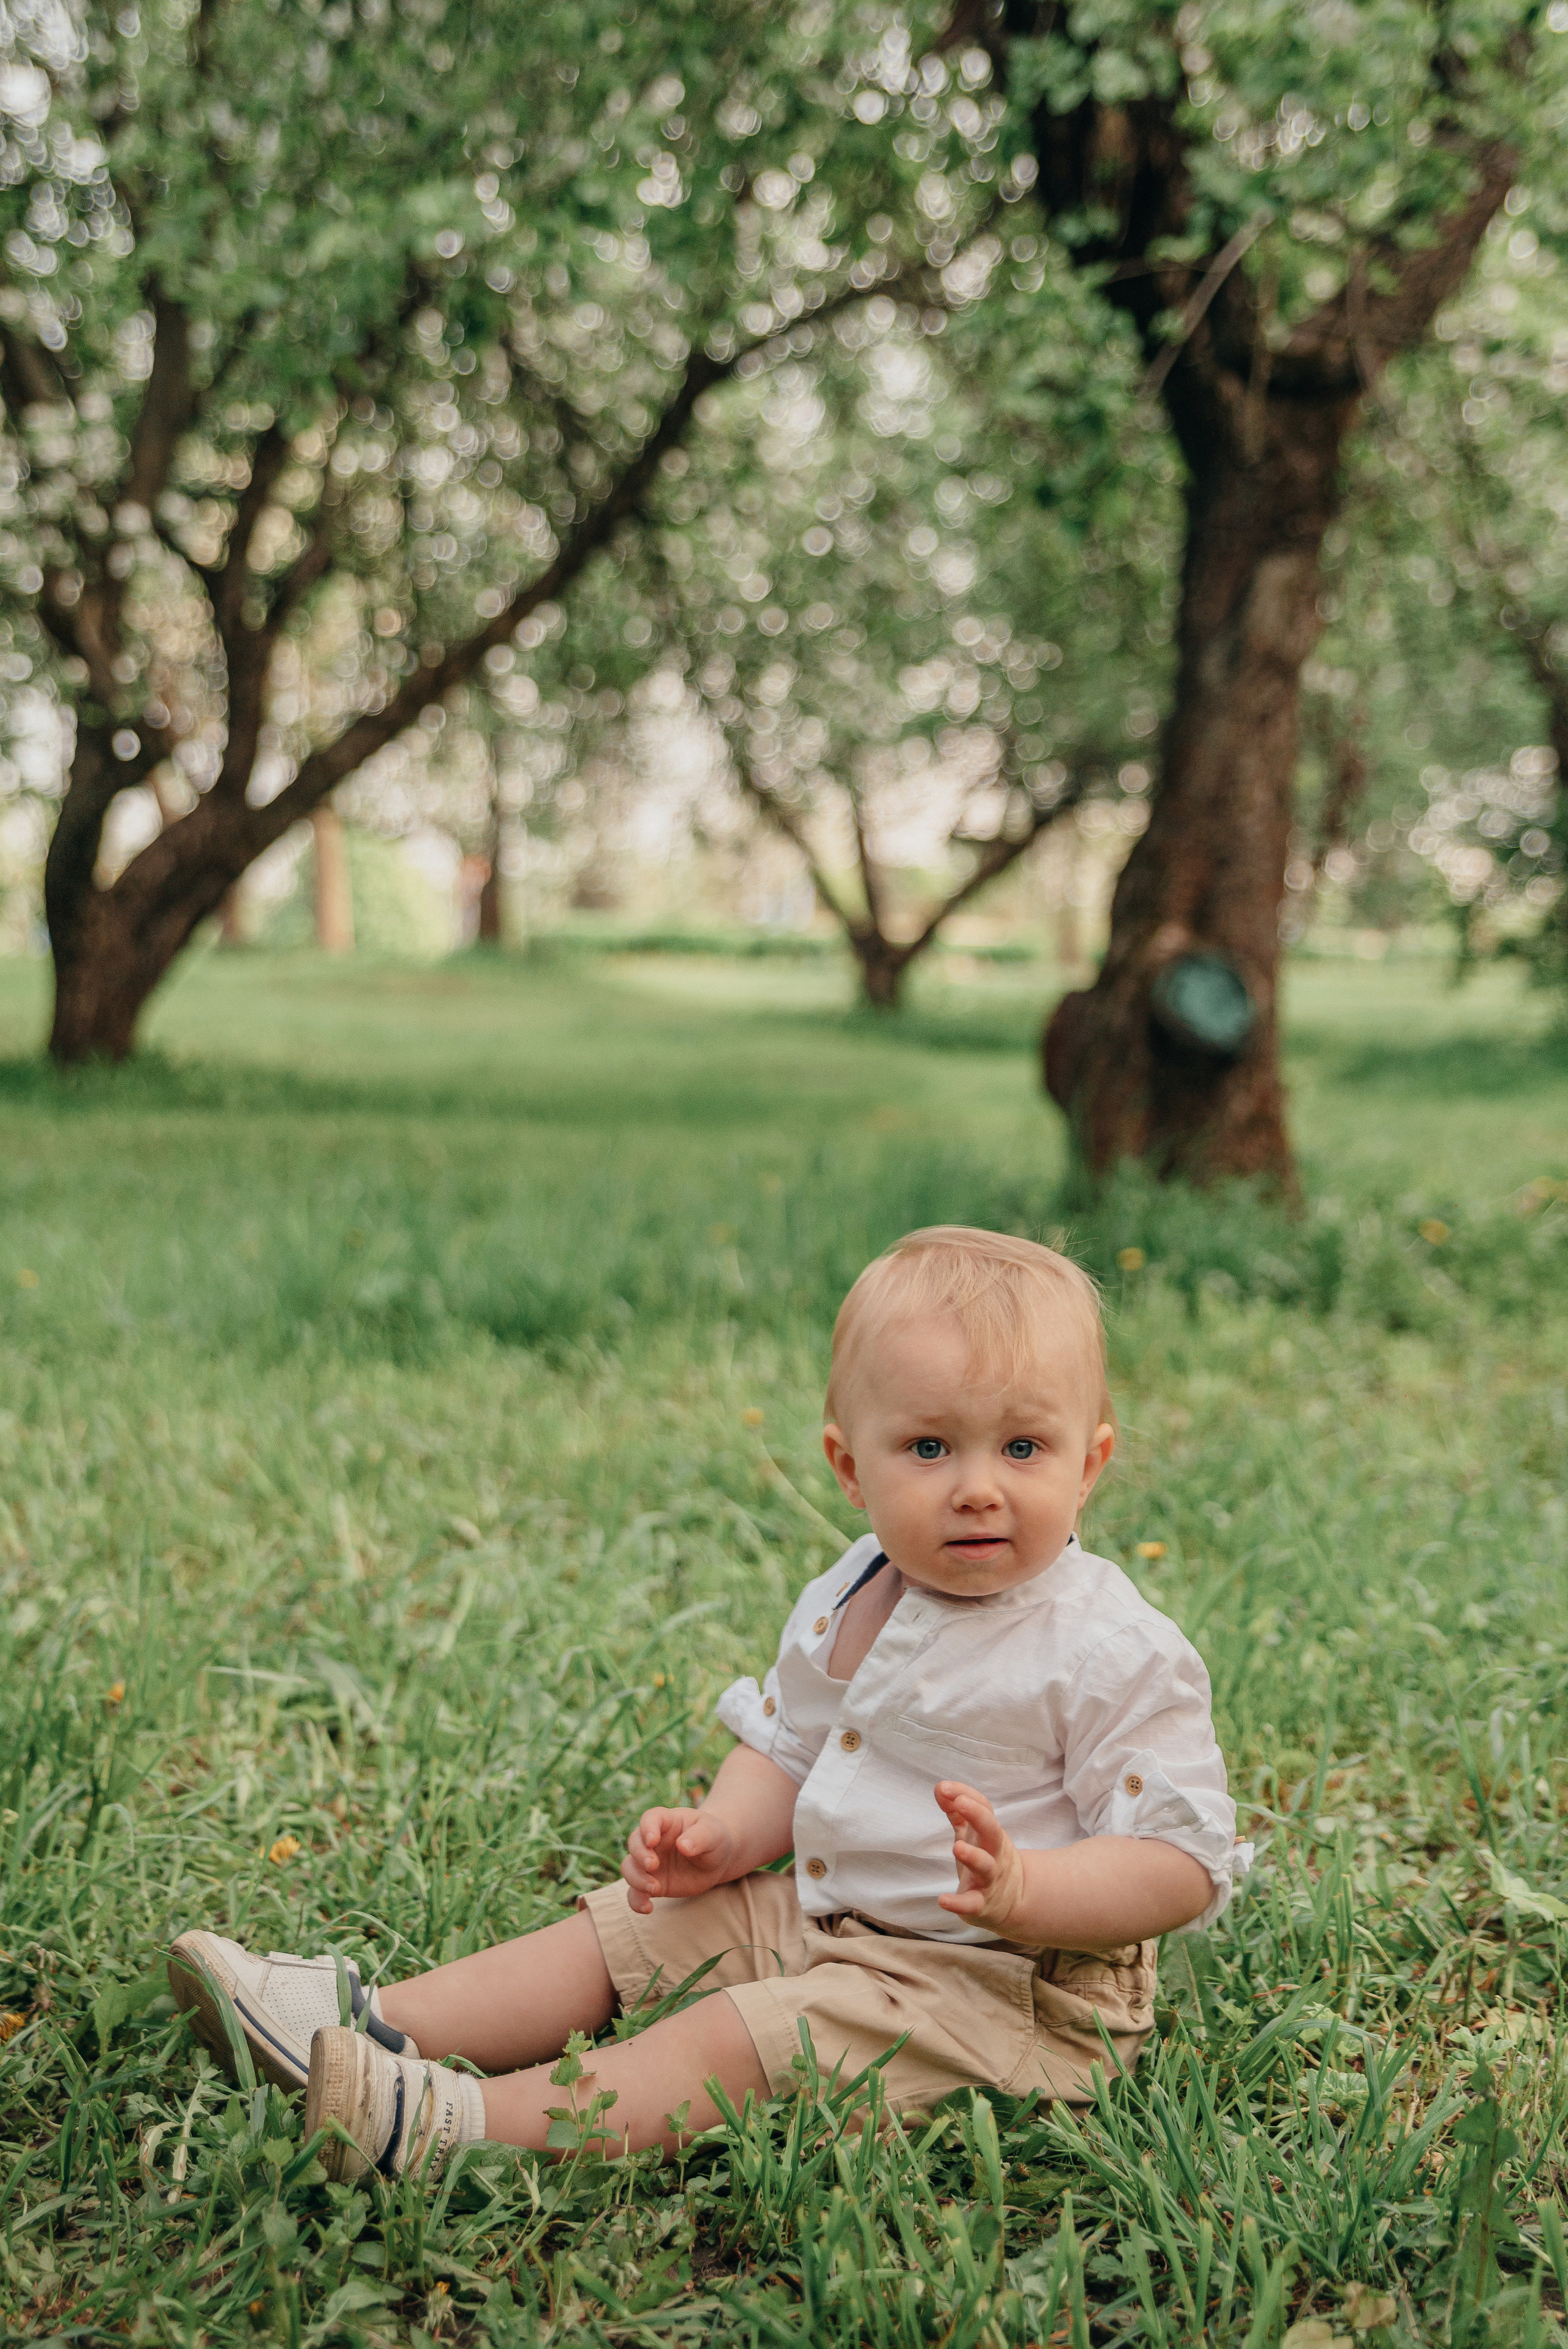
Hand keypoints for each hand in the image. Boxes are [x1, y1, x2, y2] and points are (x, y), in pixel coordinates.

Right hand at [622, 1806, 739, 1913]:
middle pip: (634, 1842)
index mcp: (668, 1821)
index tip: (652, 1841)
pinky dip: (636, 1901)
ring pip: (629, 1867)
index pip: (650, 1818)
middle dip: (640, 1855)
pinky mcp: (652, 1883)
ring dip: (636, 1878)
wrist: (717, 1861)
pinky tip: (648, 1908)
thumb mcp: (713, 1834)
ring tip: (655, 1889)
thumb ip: (699, 1837)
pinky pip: (635, 1893)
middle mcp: (654, 1841)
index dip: (647, 1828)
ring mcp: (650, 1863)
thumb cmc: (714, 1840)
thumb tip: (682, 1846)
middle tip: (654, 1866)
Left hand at [935, 1781, 1025, 1934]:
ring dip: (973, 1856)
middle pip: (992, 1831)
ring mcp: (990, 1880)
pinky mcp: (981, 1905)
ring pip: (986, 1866)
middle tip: (960, 1802)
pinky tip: (943, 1900)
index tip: (945, 1787)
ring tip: (957, 1847)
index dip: (966, 1795)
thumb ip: (957, 1812)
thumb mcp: (973, 1834)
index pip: (984, 1808)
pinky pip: (972, 1904)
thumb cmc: (987, 1859)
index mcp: (991, 1834)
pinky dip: (958, 1903)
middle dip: (978, 1815)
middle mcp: (994, 1854)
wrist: (1015, 1901)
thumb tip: (940, 1786)